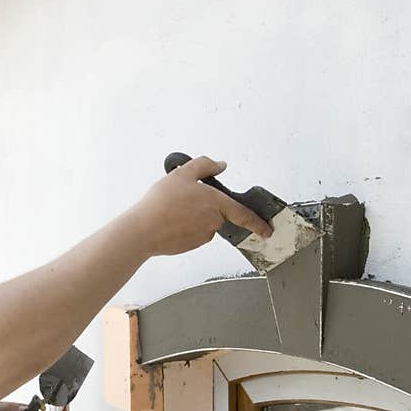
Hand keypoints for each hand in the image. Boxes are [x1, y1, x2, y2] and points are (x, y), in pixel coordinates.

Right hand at [132, 156, 272, 256]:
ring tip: (171, 210)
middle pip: (217, 214)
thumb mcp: (182, 173)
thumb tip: (221, 164)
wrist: (143, 229)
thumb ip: (205, 165)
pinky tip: (169, 221)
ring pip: (204, 224)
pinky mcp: (191, 245)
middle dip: (203, 207)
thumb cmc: (162, 202)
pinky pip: (193, 234)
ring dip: (193, 217)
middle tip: (181, 200)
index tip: (266, 230)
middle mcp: (213, 222)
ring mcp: (203, 236)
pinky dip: (184, 228)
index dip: (257, 223)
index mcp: (216, 203)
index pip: (244, 214)